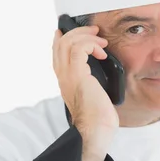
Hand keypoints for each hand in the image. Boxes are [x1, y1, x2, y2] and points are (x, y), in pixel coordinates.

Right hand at [52, 24, 119, 142]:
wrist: (95, 130)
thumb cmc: (98, 117)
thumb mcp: (93, 94)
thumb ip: (91, 82)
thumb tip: (102, 74)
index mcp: (65, 80)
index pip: (57, 51)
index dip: (65, 37)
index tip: (79, 31)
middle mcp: (62, 75)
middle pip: (61, 42)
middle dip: (79, 31)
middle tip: (95, 31)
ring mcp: (68, 75)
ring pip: (68, 41)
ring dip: (87, 36)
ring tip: (101, 41)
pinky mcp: (77, 75)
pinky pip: (79, 48)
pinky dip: (92, 45)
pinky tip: (102, 52)